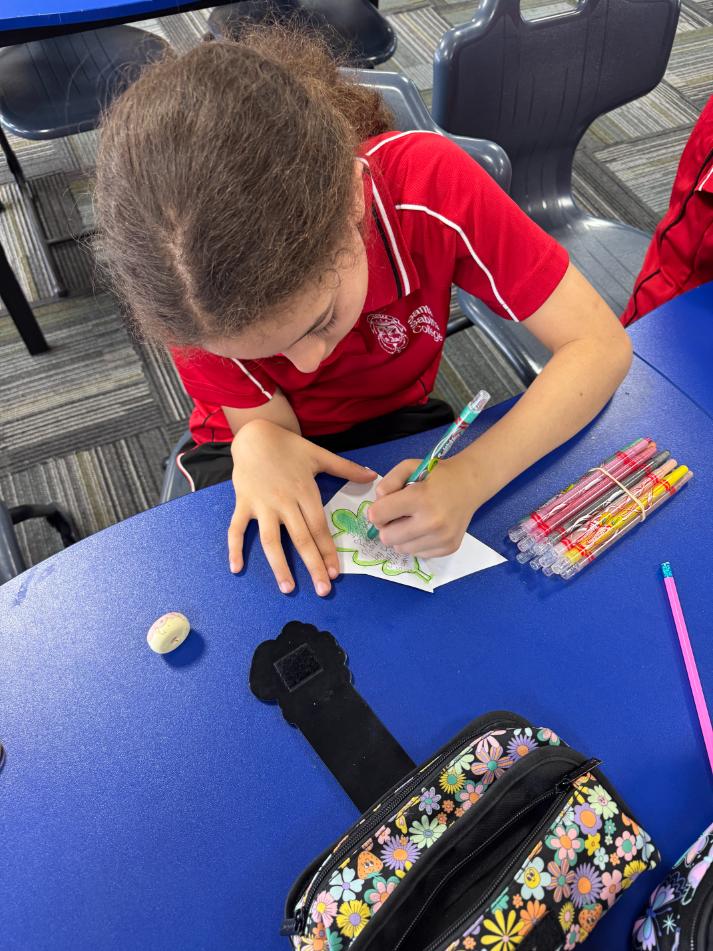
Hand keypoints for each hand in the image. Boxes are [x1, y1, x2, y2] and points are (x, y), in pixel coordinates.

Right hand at [228, 419, 376, 594]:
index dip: (328, 551)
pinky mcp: (243, 503)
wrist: (256, 434)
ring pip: (271, 540)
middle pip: (300, 539)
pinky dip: (234, 548)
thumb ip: (345, 468)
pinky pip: (236, 528)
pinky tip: (236, 568)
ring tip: (288, 587)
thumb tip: (372, 475)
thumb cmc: (290, 447)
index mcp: (304, 492)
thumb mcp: (319, 455)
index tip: (335, 572)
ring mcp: (262, 504)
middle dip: (313, 565)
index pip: (319, 527)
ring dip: (279, 565)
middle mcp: (284, 502)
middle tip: (323, 590)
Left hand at [367, 455, 480, 557]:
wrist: (469, 484)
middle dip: (387, 526)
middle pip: (386, 538)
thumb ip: (387, 483)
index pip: (378, 515)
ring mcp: (442, 538)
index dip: (376, 510)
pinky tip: (426, 528)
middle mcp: (433, 522)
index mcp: (421, 498)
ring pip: (400, 549)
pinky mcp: (448, 548)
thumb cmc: (436, 475)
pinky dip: (416, 543)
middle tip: (398, 515)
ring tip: (413, 521)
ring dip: (401, 536)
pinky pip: (417, 554)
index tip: (384, 506)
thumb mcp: (408, 467)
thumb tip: (376, 506)